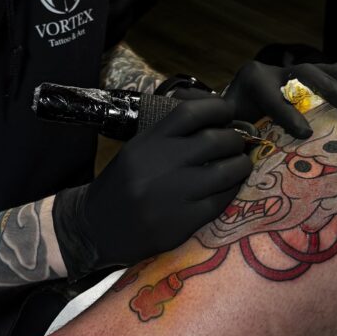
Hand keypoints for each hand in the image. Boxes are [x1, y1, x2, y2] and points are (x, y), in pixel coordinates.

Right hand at [53, 97, 251, 276]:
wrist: (95, 227)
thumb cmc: (121, 184)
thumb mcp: (138, 150)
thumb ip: (170, 136)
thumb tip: (215, 121)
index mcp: (148, 141)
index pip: (190, 113)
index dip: (217, 108)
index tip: (229, 111)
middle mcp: (160, 163)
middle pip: (215, 140)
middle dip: (234, 139)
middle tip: (238, 143)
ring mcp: (172, 194)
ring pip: (224, 172)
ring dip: (240, 165)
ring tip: (241, 164)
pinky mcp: (182, 222)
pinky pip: (220, 201)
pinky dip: (231, 191)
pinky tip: (230, 188)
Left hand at [222, 59, 336, 138]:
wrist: (223, 111)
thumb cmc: (227, 126)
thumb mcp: (227, 130)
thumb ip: (237, 135)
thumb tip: (248, 146)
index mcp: (250, 82)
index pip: (271, 96)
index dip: (287, 114)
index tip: (305, 133)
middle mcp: (269, 72)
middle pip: (301, 75)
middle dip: (326, 88)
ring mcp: (284, 72)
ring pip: (315, 70)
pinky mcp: (294, 77)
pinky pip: (318, 71)